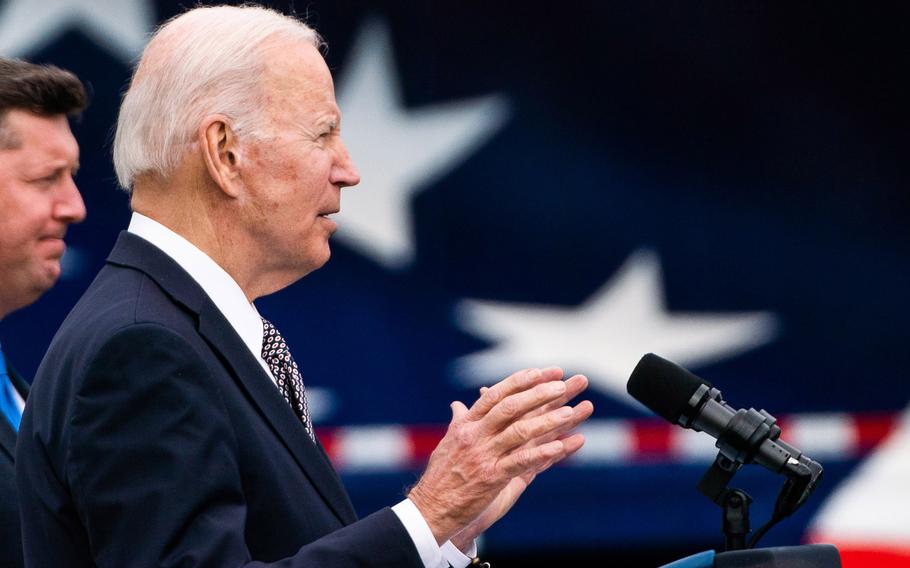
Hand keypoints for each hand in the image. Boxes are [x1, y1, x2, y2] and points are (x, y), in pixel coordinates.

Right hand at [408, 367, 591, 544]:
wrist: (429, 509)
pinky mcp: (492, 477)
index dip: (520, 381)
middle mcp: (475, 435)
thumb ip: (459, 421)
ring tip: (572, 412)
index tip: (542, 372)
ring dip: (548, 420)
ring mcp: (484, 455)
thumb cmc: (440, 476)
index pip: (496, 394)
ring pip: (520, 431)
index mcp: (466, 425)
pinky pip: (521, 462)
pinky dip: (543, 453)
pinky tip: (562, 446)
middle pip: (510, 407)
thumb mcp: (448, 442)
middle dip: (538, 394)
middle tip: (562, 386)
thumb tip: (458, 405)